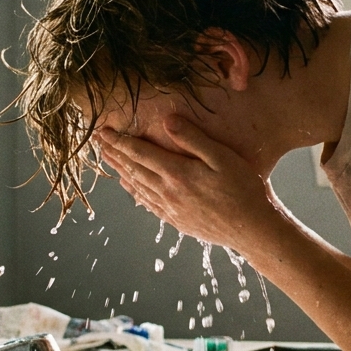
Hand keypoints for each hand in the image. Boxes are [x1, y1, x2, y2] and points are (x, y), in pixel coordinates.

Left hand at [97, 116, 282, 253]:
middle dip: (114, 153)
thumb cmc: (244, 189)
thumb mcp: (223, 158)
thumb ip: (194, 139)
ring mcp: (171, 209)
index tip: (103, 130)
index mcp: (177, 173)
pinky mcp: (177, 221)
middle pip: (133, 169)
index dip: (119, 140)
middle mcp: (168, 192)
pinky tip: (131, 187)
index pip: (139, 153)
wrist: (252, 229)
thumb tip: (167, 121)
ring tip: (108, 159)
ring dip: (120, 170)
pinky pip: (148, 203)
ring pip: (137, 186)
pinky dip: (135, 192)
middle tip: (97, 140)